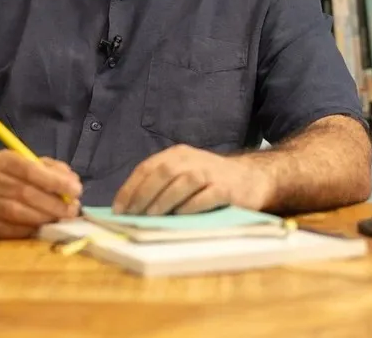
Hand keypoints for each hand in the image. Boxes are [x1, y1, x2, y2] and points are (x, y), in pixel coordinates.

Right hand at [0, 150, 81, 238]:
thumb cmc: (12, 177)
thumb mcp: (30, 164)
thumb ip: (53, 170)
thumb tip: (73, 183)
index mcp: (3, 160)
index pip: (30, 170)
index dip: (55, 181)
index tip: (76, 190)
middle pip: (25, 193)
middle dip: (54, 204)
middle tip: (72, 210)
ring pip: (18, 213)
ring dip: (44, 218)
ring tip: (60, 219)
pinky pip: (11, 230)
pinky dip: (31, 230)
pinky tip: (43, 228)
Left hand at [111, 145, 271, 215]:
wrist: (252, 178)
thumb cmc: (212, 180)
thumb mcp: (185, 173)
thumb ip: (163, 184)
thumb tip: (132, 207)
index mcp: (178, 154)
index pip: (147, 167)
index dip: (130, 187)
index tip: (118, 208)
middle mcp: (193, 159)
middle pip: (162, 173)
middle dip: (143, 194)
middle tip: (131, 215)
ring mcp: (211, 172)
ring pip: (182, 182)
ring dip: (164, 200)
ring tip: (151, 217)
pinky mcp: (227, 188)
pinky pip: (206, 196)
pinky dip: (190, 206)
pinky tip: (180, 217)